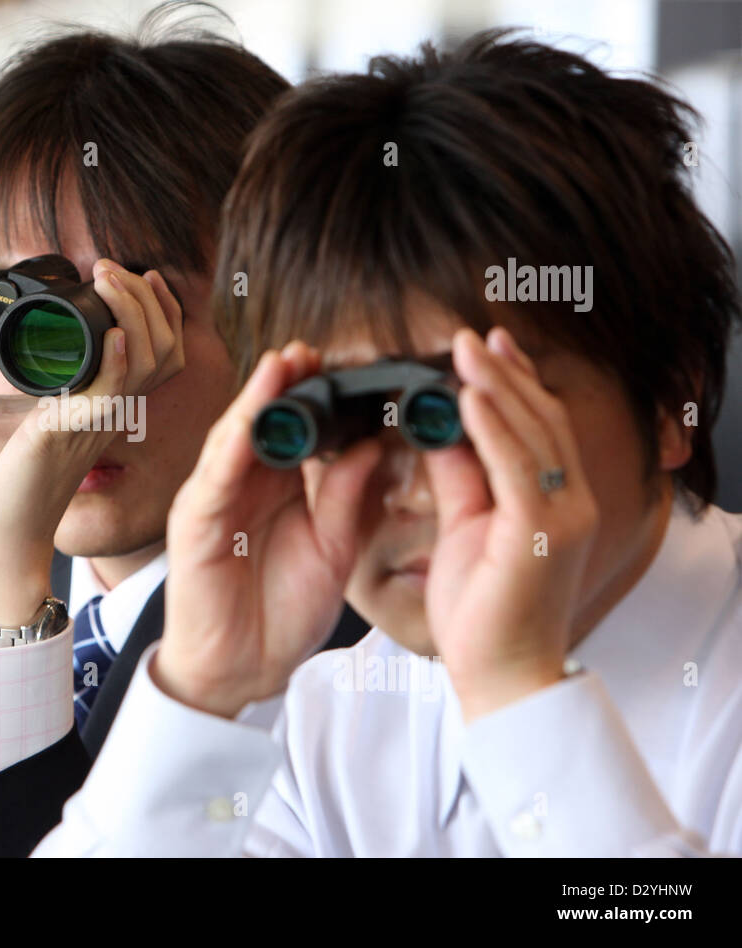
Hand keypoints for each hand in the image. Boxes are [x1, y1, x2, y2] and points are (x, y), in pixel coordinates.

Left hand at [0, 259, 184, 624]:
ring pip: (148, 359)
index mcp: (93, 402)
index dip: (155, 308)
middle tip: (108, 268)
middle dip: (144, 297)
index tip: (133, 273)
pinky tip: (115, 336)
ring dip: (135, 312)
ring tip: (109, 281)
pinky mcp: (71, 435)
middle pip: (160, 344)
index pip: (150, 347)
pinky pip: (113, 394)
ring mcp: (92, 421)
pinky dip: (118, 362)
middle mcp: (104, 410)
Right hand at [152, 342, 382, 717]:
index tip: (346, 366)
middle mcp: (242, 487)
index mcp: (276, 490)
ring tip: (283, 364)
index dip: (316, 398)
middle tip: (313, 350)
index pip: (296, 431)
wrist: (242, 670)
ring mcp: (214, 502)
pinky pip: (215, 479)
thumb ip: (348, 497)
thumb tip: (374, 445)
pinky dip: (232, 448)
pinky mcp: (195, 525)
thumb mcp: (333, 548)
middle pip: (262, 423)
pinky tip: (250, 422)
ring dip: (257, 401)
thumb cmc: (282, 612)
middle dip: (285, 384)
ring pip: (235, 439)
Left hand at [424, 327, 598, 720]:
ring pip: (531, 436)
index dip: (516, 384)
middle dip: (505, 374)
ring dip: (497, 387)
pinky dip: (492, 429)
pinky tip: (469, 397)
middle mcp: (569, 503)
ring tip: (466, 350)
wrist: (502, 675)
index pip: (539, 428)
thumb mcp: (467, 527)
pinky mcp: (539, 534)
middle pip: (540, 421)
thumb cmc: (484, 611)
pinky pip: (515, 470)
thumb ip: (461, 477)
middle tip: (472, 335)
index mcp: (555, 501)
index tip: (487, 348)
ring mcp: (561, 517)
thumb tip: (441, 430)